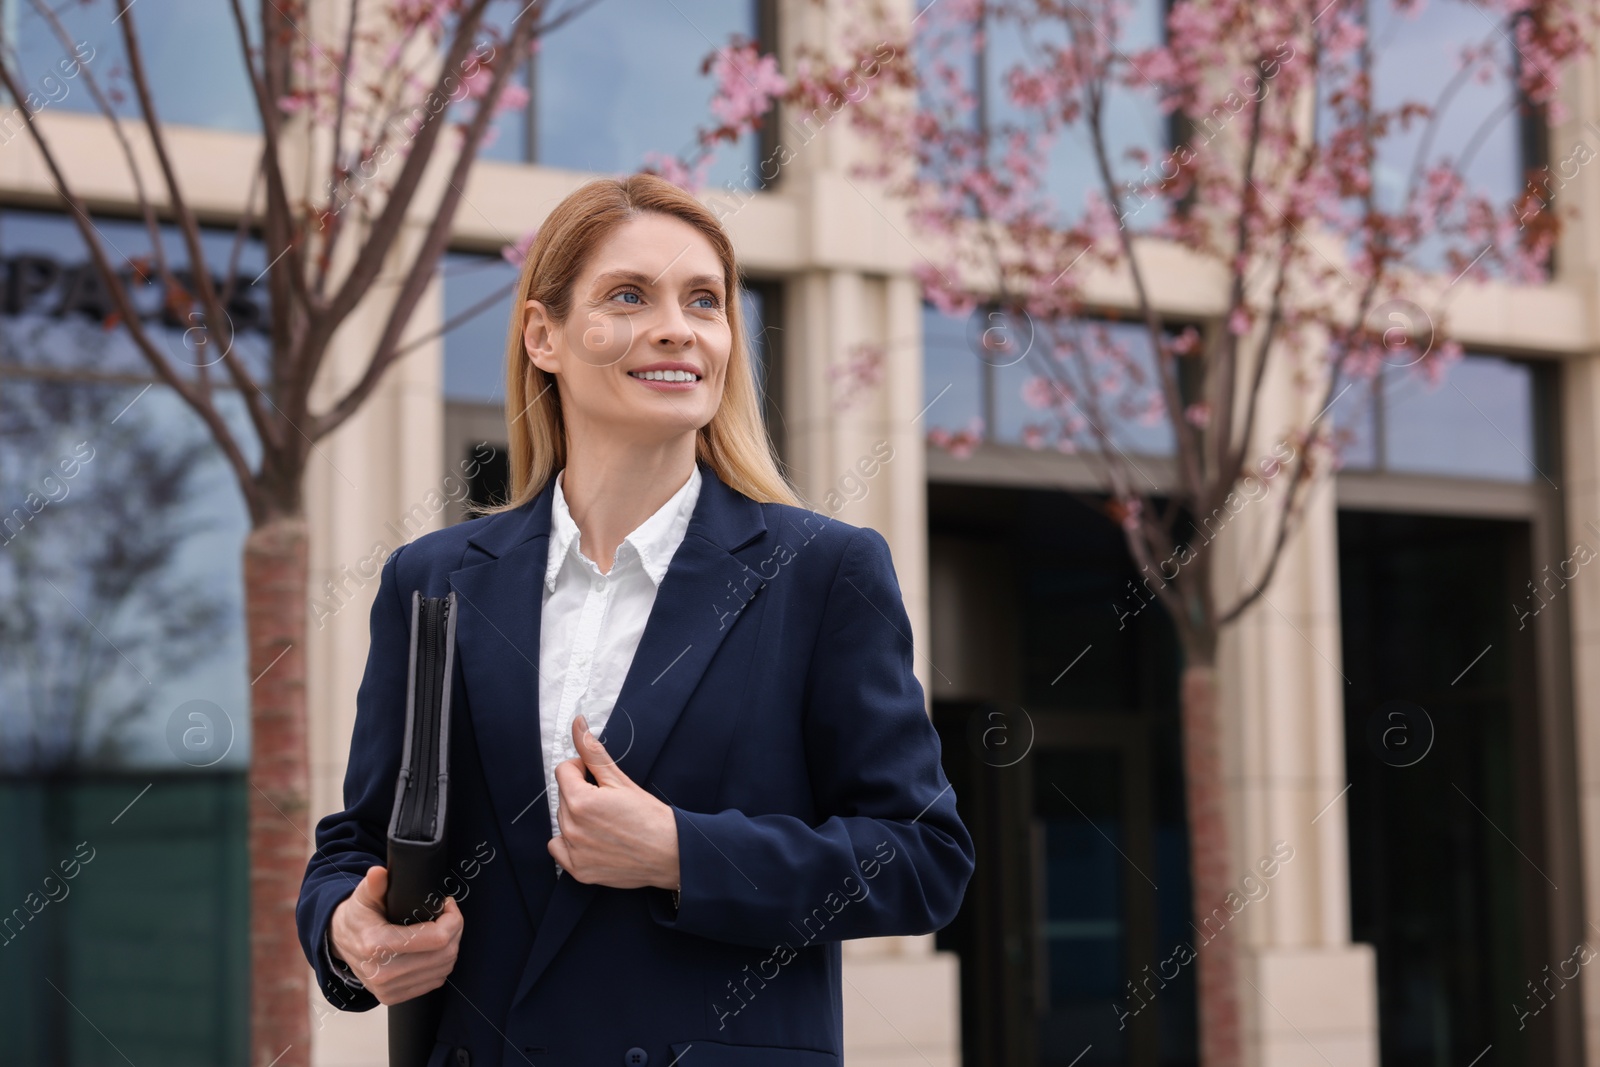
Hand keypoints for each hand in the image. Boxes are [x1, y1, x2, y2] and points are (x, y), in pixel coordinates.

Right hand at [328, 864, 462, 1004]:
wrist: (339, 943)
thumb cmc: (356, 917)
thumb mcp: (362, 896)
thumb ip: (373, 884)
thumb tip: (378, 873)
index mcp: (377, 945)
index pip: (436, 938)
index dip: (452, 919)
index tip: (447, 905)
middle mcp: (383, 973)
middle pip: (445, 954)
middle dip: (455, 930)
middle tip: (449, 915)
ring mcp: (389, 989)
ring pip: (444, 969)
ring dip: (451, 947)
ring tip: (443, 929)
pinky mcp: (393, 997)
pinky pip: (435, 982)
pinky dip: (441, 964)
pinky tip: (434, 949)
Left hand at [547, 715, 680, 890]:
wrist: (670, 853)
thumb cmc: (650, 818)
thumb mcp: (621, 780)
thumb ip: (593, 751)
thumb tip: (578, 724)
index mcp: (580, 801)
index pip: (564, 771)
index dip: (582, 769)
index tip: (598, 777)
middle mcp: (572, 828)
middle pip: (563, 797)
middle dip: (581, 793)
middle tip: (608, 802)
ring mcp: (574, 851)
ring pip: (562, 821)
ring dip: (577, 817)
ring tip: (605, 822)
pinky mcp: (578, 870)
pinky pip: (557, 848)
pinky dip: (570, 843)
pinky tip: (592, 839)